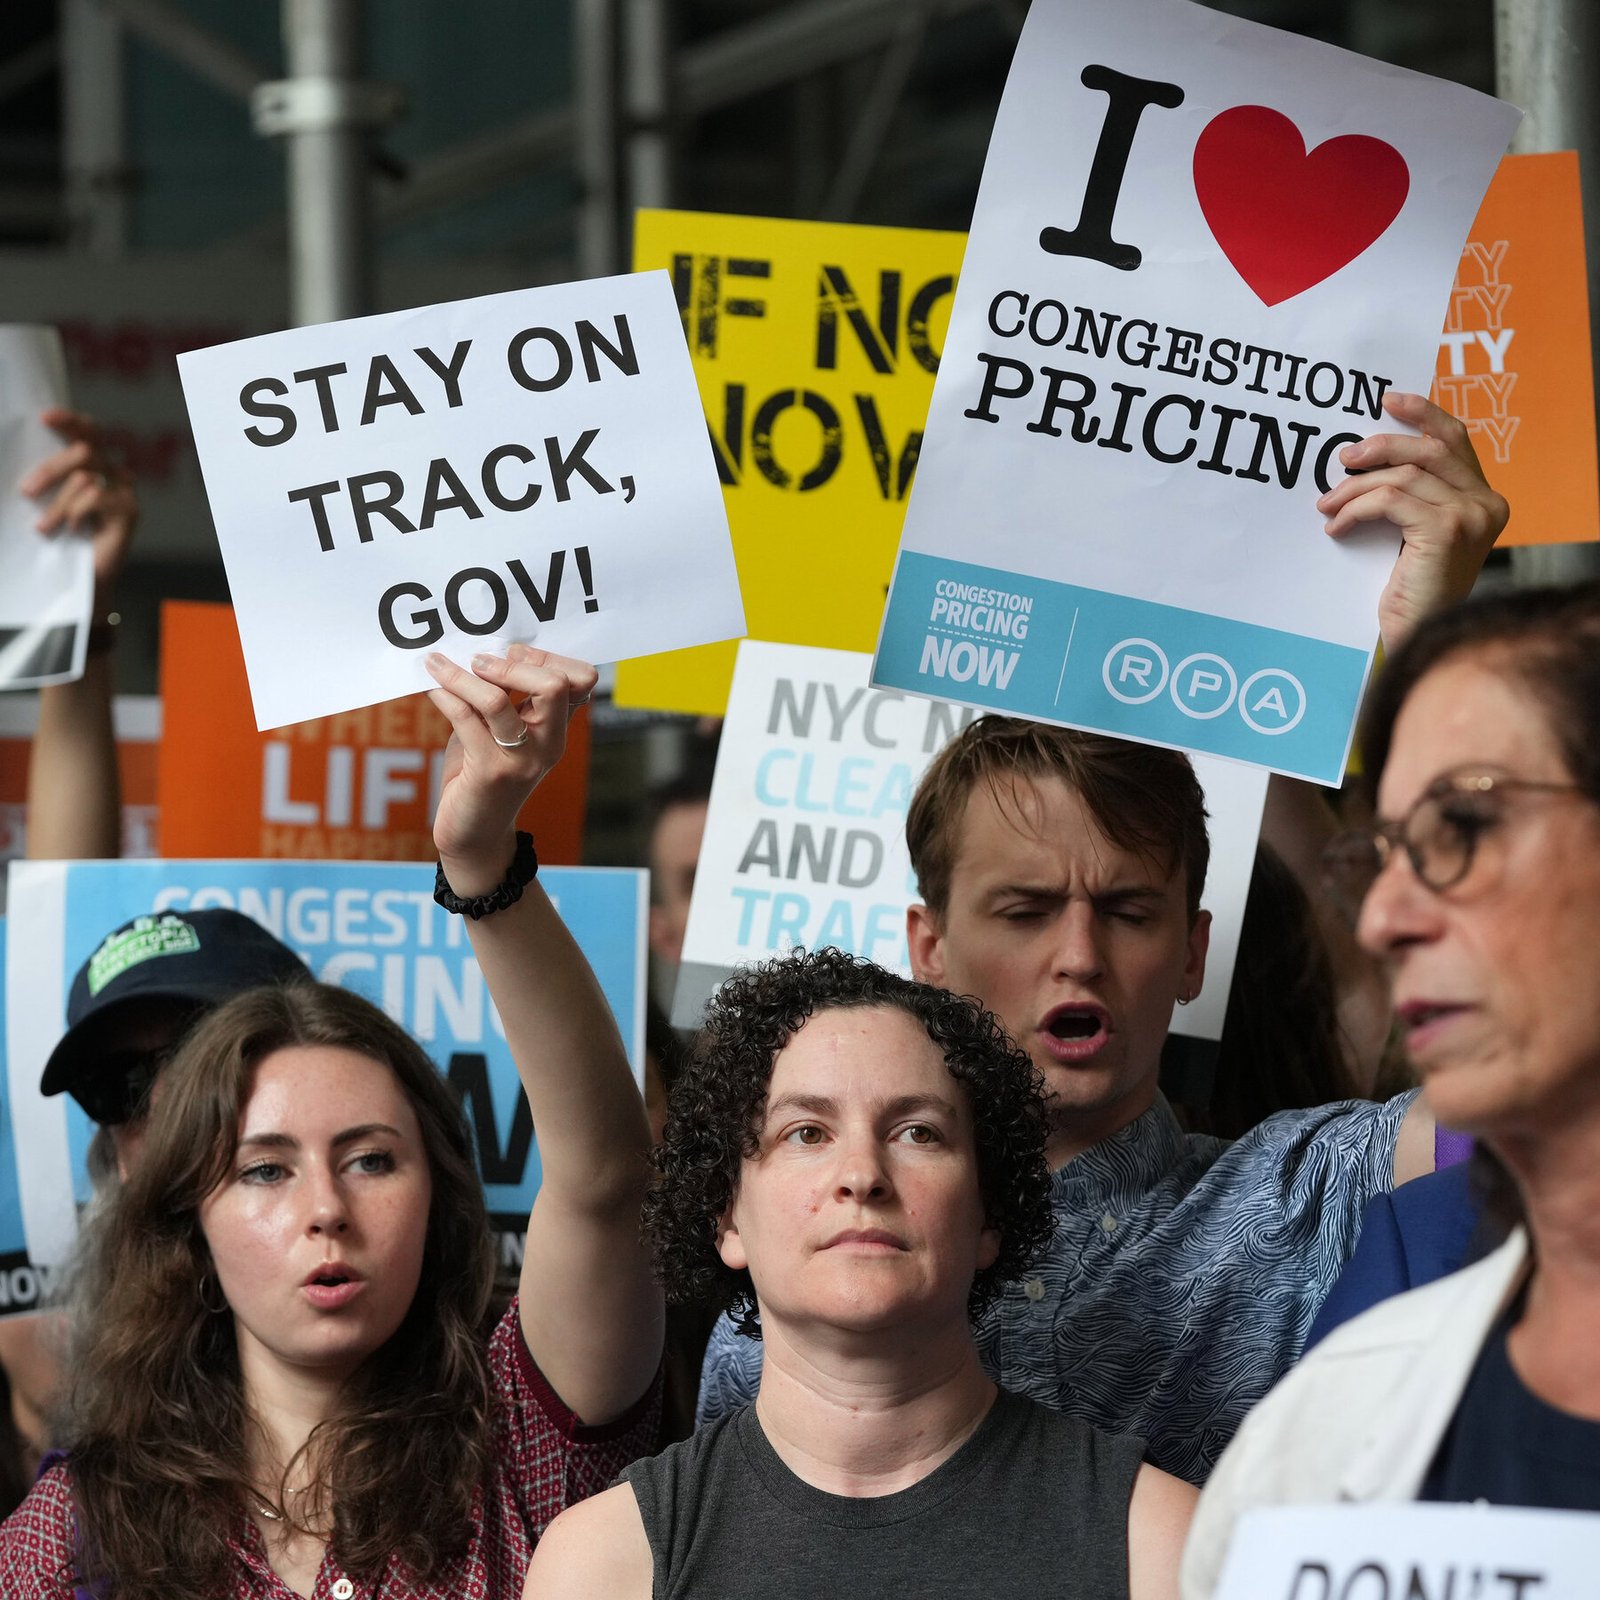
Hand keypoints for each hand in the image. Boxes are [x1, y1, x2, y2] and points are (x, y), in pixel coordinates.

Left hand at [19, 408, 138, 612]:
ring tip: (44, 527)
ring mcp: (125, 491)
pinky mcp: (129, 510)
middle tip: (26, 492)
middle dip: (50, 470)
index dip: (70, 421)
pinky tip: (73, 530)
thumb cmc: (60, 539)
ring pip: (85, 476)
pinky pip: (95, 496)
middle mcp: (114, 473)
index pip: (88, 432)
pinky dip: (76, 513)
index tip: (44, 418)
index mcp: (95, 465)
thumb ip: (50, 476)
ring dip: (57, 504)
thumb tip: (31, 467)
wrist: (81, 580)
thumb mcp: (49, 499)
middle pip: (84, 450)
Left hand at [425, 644, 595, 892]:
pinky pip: (464, 719)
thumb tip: (482, 650)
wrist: (474, 835)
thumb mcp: (501, 733)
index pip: (580, 679)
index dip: (546, 657)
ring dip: (463, 676)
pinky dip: (444, 695)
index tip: (509, 654)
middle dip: (512, 663)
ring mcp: (522, 759)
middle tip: (479, 661)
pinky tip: (430, 688)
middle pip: (555, 684)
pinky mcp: (490, 772)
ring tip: (438, 664)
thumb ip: (504, 699)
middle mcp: (548, 743)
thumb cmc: (482, 776)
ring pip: (498, 700)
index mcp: (557, 729)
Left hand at [1316, 390, 1506, 652]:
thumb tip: (1364, 457)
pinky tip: (1336, 526)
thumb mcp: (1414, 535)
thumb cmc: (1410, 590)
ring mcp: (1469, 516)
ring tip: (1327, 505)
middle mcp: (1486, 503)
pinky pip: (1389, 501)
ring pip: (1402, 475)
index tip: (1388, 400)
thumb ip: (1412, 497)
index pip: (1455, 441)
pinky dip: (1356, 509)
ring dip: (1355, 487)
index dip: (1423, 414)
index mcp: (1484, 500)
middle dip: (1381, 446)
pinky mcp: (1444, 530)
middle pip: (1429, 449)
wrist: (1415, 634)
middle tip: (1343, 458)